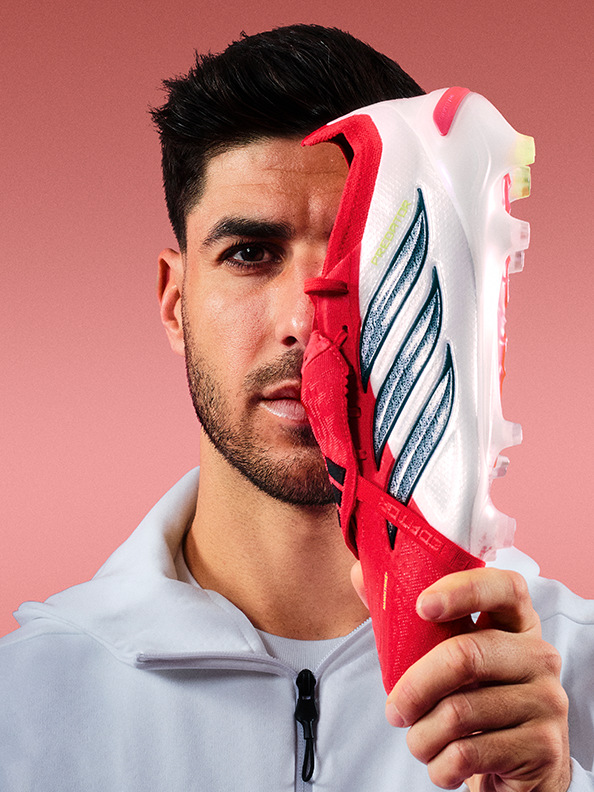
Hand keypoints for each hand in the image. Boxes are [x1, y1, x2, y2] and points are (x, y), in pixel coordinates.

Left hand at [354, 564, 570, 791]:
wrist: (518, 772)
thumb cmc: (474, 700)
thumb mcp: (449, 657)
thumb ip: (408, 618)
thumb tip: (361, 574)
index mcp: (517, 622)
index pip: (503, 586)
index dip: (461, 590)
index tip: (421, 606)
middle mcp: (539, 655)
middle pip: (466, 654)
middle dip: (415, 686)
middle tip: (394, 710)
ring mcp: (546, 700)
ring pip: (460, 711)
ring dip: (422, 735)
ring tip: (419, 742)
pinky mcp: (542, 745)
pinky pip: (469, 753)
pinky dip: (440, 764)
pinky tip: (442, 764)